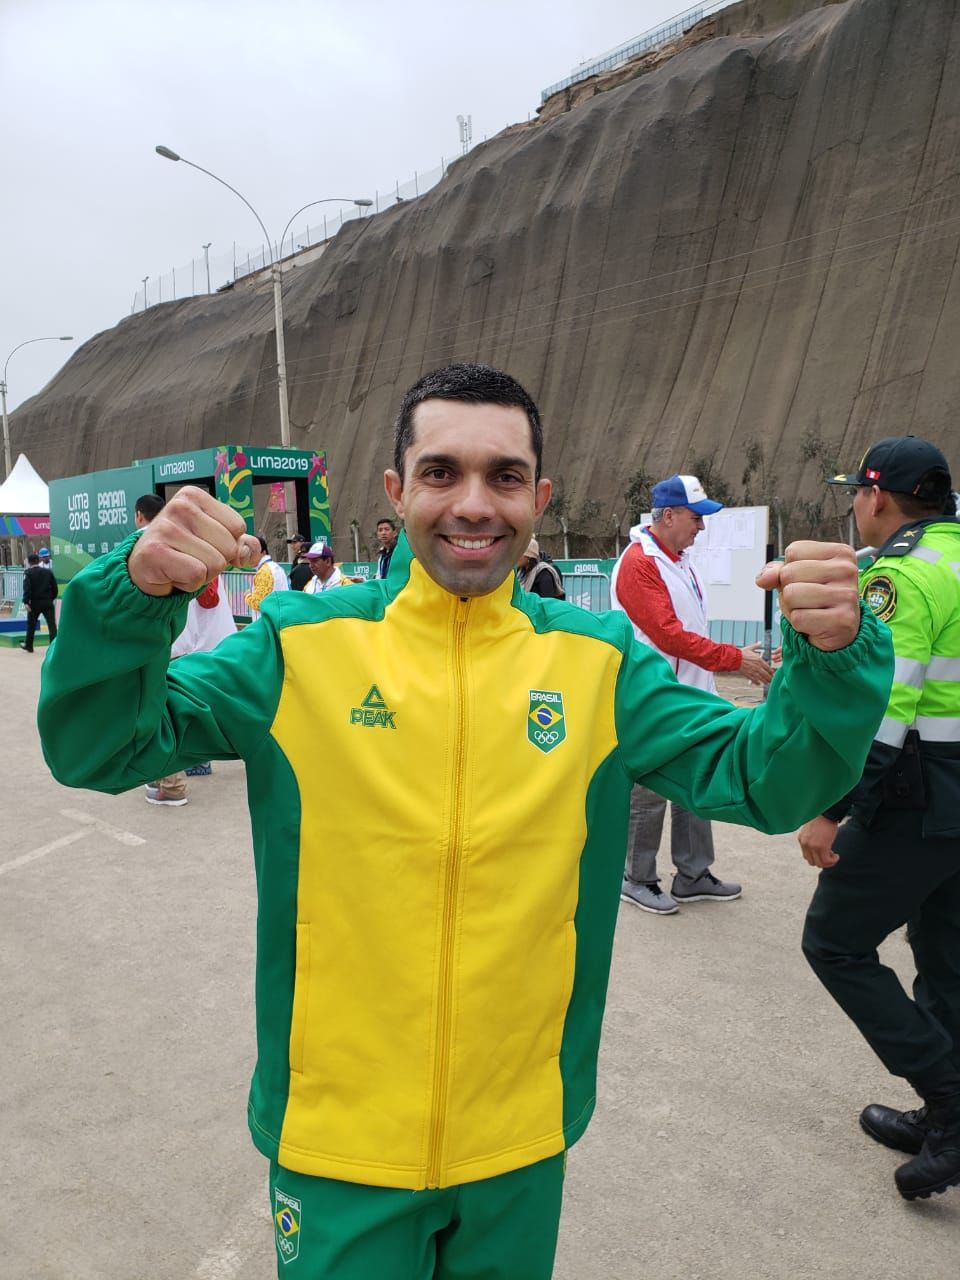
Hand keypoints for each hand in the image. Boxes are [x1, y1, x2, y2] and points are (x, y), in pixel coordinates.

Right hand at [128, 486, 258, 596]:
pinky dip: (190, 584)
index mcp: (195, 497)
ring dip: (203, 574)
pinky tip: (174, 574)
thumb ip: (241, 543)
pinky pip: (196, 576)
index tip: (206, 544)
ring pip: (215, 564)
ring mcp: (166, 528)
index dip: (229, 544)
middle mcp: (180, 507)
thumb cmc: (182, 551)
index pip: (238, 527)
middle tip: (192, 558)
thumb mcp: (215, 540)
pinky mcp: (155, 552)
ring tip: (182, 565)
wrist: (144, 567)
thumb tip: (252, 551)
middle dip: (216, 561)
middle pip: (228, 546)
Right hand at [738, 643, 773, 685]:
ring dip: (765, 681)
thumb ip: (756, 646)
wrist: (735, 658)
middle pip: (766, 674)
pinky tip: (759, 683)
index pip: (768, 668)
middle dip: (770, 678)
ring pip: (762, 678)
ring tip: (767, 682)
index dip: (771, 671)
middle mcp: (758, 667)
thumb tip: (759, 642)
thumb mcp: (750, 648)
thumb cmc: (742, 653)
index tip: (773, 673)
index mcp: (759, 660)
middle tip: (772, 679)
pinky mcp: (748, 675)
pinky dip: (757, 682)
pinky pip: (754, 680)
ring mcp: (753, 672)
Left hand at [756, 542, 859, 651]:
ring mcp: (847, 595)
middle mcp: (847, 570)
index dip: (789, 569)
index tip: (807, 580)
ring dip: (792, 607)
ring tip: (810, 610)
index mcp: (840, 553)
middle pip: (789, 572)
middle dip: (788, 589)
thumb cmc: (816, 599)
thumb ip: (776, 571)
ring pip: (791, 594)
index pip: (793, 551)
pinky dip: (799, 623)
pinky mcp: (842, 619)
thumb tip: (763, 578)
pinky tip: (815, 623)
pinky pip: (798, 618)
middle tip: (807, 599)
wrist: (837, 631)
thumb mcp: (795, 578)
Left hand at [797, 815, 839, 867]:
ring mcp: (812, 846)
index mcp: (801, 839)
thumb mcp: (811, 831)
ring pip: (820, 863)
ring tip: (834, 856)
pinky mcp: (821, 847)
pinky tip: (837, 856)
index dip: (816, 857)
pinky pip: (827, 861)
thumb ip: (811, 840)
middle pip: (812, 862)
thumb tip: (818, 850)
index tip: (824, 852)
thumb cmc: (822, 820)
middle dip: (822, 861)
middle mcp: (805, 844)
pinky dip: (833, 861)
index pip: (806, 856)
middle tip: (830, 855)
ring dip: (828, 863)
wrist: (827, 812)